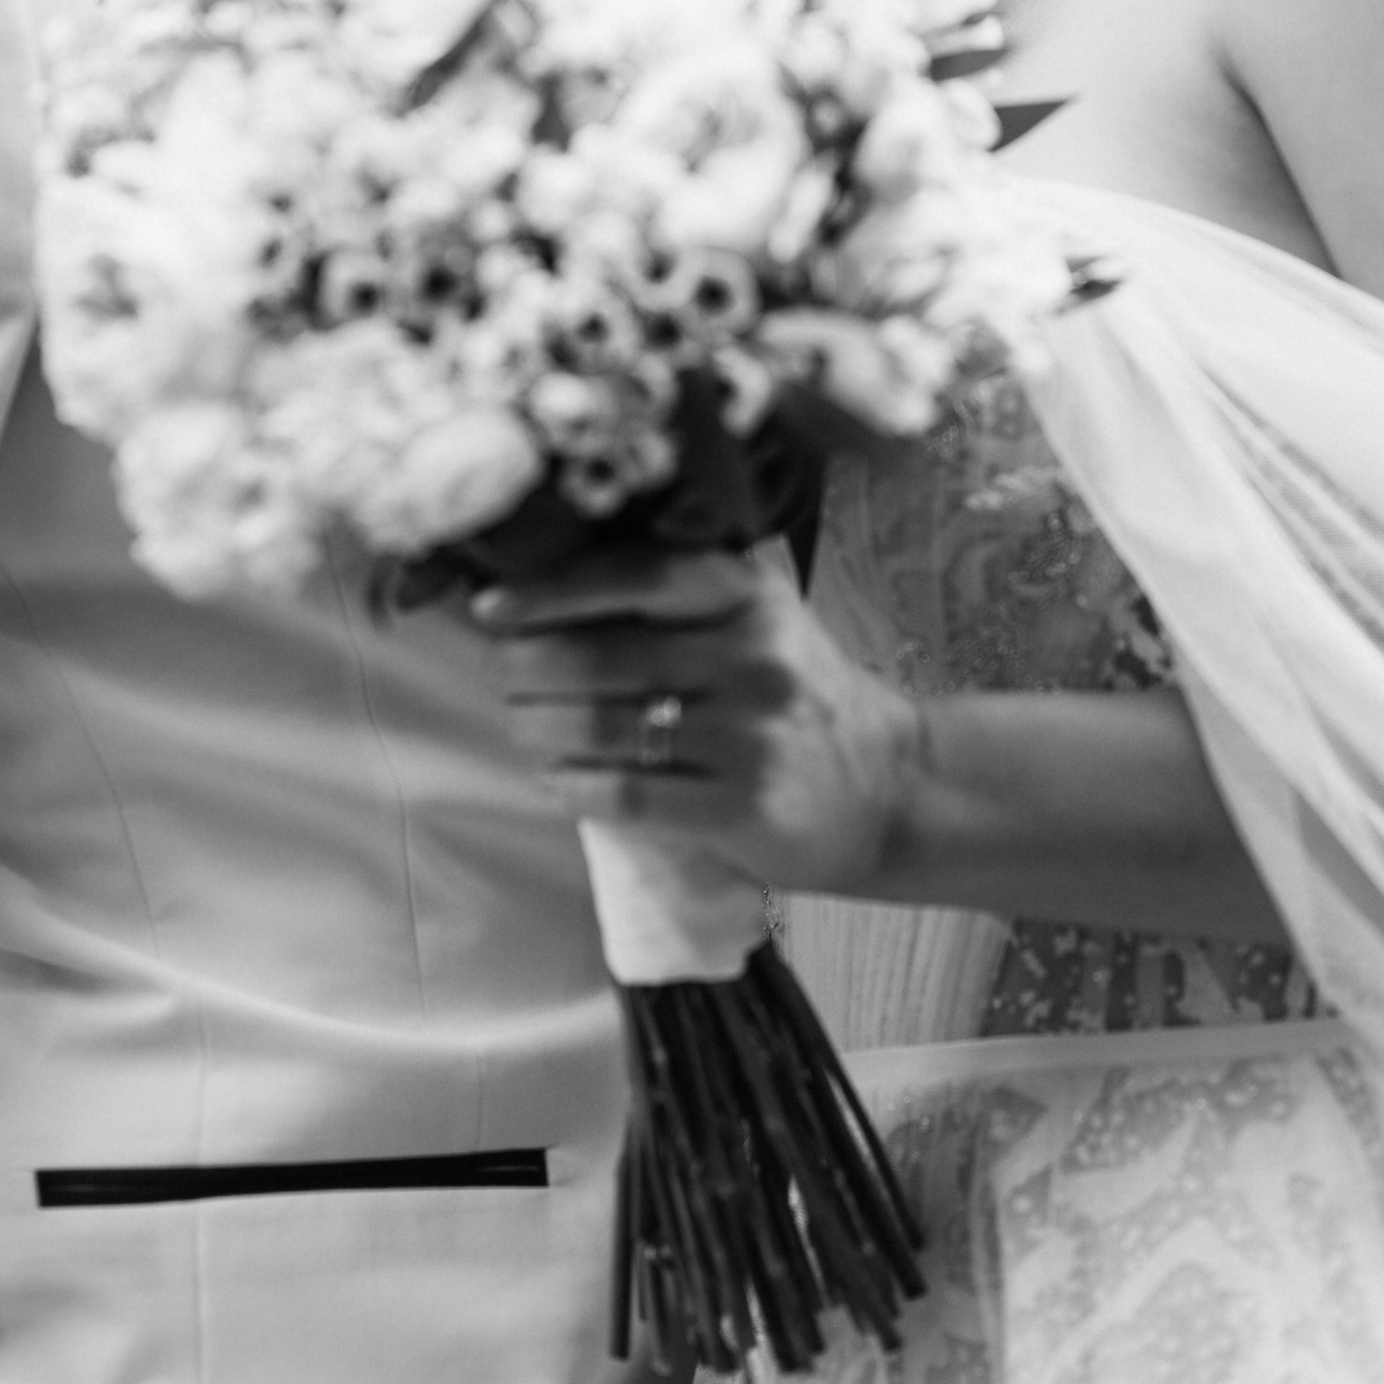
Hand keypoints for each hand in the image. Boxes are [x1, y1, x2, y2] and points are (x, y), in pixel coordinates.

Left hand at [470, 543, 924, 895]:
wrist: (892, 788)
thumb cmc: (798, 695)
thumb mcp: (759, 621)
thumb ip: (674, 601)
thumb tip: (543, 592)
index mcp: (746, 595)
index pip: (632, 576)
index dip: (550, 592)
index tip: (492, 608)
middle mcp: (750, 656)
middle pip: (602, 656)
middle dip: (528, 669)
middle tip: (504, 677)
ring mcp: (748, 735)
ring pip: (605, 726)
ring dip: (540, 727)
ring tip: (523, 726)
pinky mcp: (743, 806)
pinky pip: (628, 794)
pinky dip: (575, 785)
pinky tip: (555, 778)